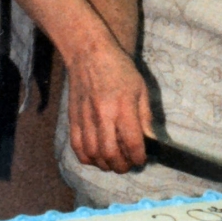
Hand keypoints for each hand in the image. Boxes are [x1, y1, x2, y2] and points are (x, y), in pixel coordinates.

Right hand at [66, 37, 151, 172]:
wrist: (89, 54)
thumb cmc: (118, 69)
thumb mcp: (140, 88)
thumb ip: (145, 115)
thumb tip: (149, 138)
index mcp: (123, 107)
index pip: (132, 143)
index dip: (138, 157)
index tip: (141, 159)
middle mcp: (103, 116)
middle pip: (111, 154)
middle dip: (122, 166)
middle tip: (128, 164)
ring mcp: (85, 118)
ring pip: (93, 155)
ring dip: (105, 165)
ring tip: (113, 162)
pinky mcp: (73, 119)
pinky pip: (77, 147)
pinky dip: (87, 158)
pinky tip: (96, 156)